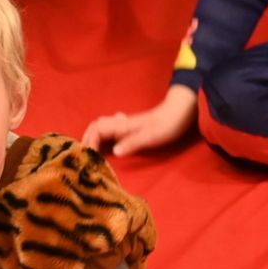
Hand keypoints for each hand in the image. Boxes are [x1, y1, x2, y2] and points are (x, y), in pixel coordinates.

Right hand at [82, 85, 197, 155]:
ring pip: (103, 128)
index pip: (97, 129)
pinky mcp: (132, 128)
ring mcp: (126, 125)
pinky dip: (104, 139)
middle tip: (85, 156)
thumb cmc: (168, 124)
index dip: (90, 142)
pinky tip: (109, 148)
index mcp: (123, 125)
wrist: (182, 111)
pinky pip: (112, 131)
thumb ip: (132, 143)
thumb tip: (115, 152)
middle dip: (88, 139)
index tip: (89, 157)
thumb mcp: (151, 136)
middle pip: (96, 126)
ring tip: (93, 154)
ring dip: (95, 138)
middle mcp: (121, 124)